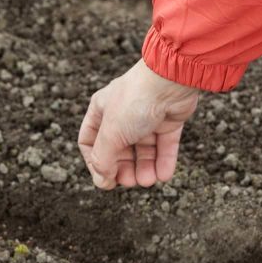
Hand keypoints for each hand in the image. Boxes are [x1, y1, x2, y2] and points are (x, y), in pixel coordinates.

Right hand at [78, 60, 199, 189]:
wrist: (170, 81)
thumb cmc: (135, 101)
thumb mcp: (111, 134)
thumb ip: (103, 160)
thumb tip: (102, 181)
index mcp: (101, 111)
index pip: (91, 142)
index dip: (96, 163)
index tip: (105, 179)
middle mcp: (122, 114)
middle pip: (119, 150)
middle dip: (124, 169)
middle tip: (130, 182)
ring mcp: (146, 118)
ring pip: (143, 151)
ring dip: (145, 169)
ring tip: (149, 181)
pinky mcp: (168, 121)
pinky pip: (164, 146)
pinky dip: (164, 162)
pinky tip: (164, 175)